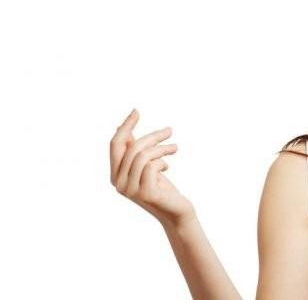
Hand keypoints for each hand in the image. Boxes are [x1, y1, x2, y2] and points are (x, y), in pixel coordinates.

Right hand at [110, 108, 194, 226]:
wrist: (176, 212)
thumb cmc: (161, 188)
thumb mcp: (145, 166)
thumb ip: (134, 151)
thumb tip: (124, 128)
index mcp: (115, 175)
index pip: (115, 145)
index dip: (125, 126)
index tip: (136, 111)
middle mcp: (118, 183)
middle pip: (131, 147)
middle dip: (152, 136)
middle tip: (170, 131)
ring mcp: (130, 190)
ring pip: (143, 155)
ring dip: (162, 148)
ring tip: (174, 148)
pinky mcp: (145, 193)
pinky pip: (152, 166)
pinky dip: (162, 162)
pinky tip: (167, 168)